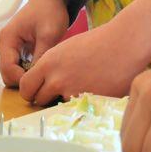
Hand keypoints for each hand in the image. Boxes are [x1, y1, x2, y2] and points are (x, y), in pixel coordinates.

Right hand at [0, 0, 69, 86]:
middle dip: (22, 79)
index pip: (7, 69)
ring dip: (25, 75)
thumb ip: (40, 56)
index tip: (39, 82)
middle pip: (7, 73)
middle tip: (42, 79)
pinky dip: (28, 69)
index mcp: (7, 39)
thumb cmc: (50, 12)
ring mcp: (9, 46)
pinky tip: (41, 67)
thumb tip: (37, 78)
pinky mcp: (17, 48)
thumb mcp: (48, 34)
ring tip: (43, 73)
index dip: (21, 80)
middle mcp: (4, 44)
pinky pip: (18, 65)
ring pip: (12, 71)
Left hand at [18, 14, 147, 105]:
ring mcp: (72, 92)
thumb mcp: (68, 48)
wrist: (125, 43)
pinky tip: (93, 91)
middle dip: (46, 97)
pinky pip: (77, 109)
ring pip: (57, 107)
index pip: (26, 86)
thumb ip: (53, 66)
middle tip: (60, 91)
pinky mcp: (88, 102)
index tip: (39, 89)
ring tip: (80, 88)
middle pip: (38, 100)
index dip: (32, 89)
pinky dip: (82, 104)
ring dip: (65, 102)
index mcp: (49, 62)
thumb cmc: (99, 42)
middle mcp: (56, 79)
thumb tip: (45, 83)